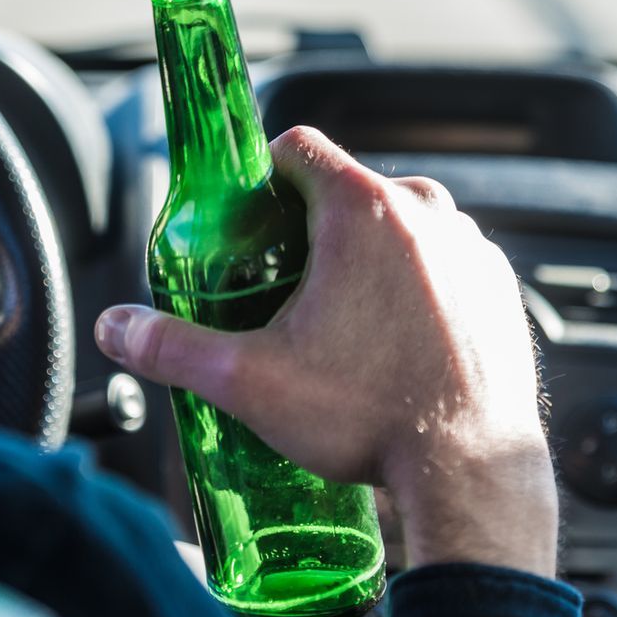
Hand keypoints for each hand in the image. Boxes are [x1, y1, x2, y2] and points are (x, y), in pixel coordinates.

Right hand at [94, 126, 558, 578]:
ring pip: (403, 227)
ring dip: (370, 257)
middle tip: (283, 287)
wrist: (471, 471)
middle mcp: (427, 213)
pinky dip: (419, 288)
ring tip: (342, 323)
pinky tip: (395, 342)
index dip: (262, 176)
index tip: (248, 220)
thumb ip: (172, 347)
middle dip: (312, 227)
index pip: (297, 146)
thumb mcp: (250, 381)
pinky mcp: (500, 287)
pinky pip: (446, 265)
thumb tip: (117, 329)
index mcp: (362, 209)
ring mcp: (471, 248)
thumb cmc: (371, 417)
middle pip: (350, 188)